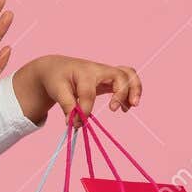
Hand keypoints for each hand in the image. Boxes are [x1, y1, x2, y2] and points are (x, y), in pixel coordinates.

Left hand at [19, 54, 142, 121]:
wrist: (58, 68)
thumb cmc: (57, 78)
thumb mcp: (57, 90)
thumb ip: (67, 106)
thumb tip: (76, 123)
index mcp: (84, 72)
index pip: (89, 92)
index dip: (84, 109)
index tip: (77, 122)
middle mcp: (99, 70)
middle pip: (120, 75)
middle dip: (122, 93)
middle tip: (113, 109)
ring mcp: (107, 74)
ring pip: (129, 74)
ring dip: (135, 89)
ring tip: (131, 106)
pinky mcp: (110, 80)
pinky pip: (127, 81)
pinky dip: (132, 92)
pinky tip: (125, 108)